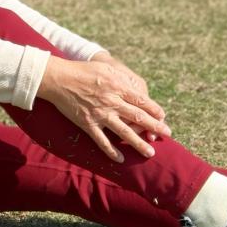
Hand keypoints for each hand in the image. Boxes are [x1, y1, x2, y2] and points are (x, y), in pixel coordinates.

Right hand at [38, 57, 171, 163]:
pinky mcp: (88, 124)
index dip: (155, 110)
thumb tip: (136, 88)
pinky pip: (102, 141)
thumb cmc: (83, 70)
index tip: (163, 117)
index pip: (142, 101)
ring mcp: (100, 114)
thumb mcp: (106, 67)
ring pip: (124, 132)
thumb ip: (121, 78)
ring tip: (150, 153)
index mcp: (117, 86)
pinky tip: (120, 159)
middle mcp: (112, 102)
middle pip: (138, 117)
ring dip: (139, 144)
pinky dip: (111, 151)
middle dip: (155, 127)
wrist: (59, 79)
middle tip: (168, 134)